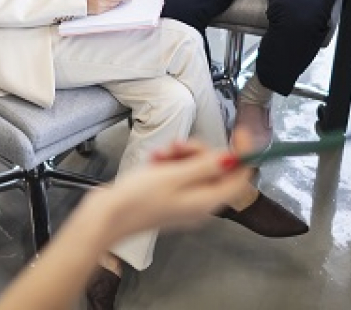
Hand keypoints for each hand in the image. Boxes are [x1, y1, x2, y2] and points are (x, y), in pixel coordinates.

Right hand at [92, 139, 251, 235]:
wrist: (107, 216)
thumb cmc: (137, 199)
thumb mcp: (173, 175)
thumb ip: (205, 166)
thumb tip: (233, 159)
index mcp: (207, 202)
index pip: (239, 178)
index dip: (242, 154)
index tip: (238, 133)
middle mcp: (200, 204)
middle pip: (215, 170)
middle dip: (198, 152)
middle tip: (178, 146)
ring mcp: (185, 202)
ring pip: (196, 170)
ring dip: (180, 156)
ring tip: (161, 154)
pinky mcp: (171, 198)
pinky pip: (180, 176)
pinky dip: (170, 165)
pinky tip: (155, 161)